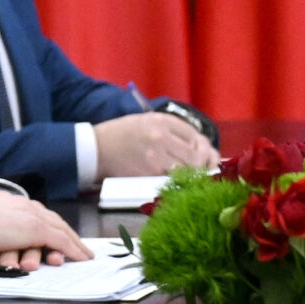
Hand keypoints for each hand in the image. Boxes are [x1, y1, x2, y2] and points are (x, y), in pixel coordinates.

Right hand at [0, 191, 90, 267]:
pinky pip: (61, 241)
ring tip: (83, 255)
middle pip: (52, 219)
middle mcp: (21, 204)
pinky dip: (73, 250)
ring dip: (74, 244)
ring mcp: (29, 216)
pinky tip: (82, 258)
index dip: (48, 224)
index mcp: (7, 201)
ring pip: (61, 230)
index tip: (55, 233)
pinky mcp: (34, 229)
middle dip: (67, 233)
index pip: (35, 212)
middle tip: (78, 245)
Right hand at [92, 111, 218, 181]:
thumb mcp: (148, 122)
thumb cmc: (123, 135)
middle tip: (203, 172)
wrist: (96, 148)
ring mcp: (154, 156)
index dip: (206, 149)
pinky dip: (177, 183)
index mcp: (161, 120)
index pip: (196, 136)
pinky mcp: (147, 173)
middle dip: (202, 165)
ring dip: (191, 176)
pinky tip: (175, 182)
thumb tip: (202, 149)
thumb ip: (173, 132)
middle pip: (195, 155)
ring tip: (190, 178)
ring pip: (187, 170)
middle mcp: (160, 136)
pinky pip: (172, 180)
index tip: (209, 157)